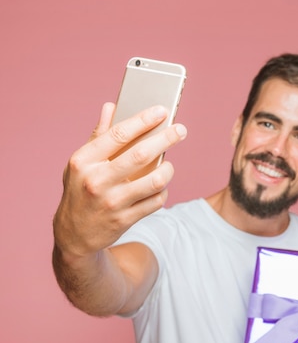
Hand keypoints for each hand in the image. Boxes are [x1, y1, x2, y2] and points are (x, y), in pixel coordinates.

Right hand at [53, 102, 186, 258]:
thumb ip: (97, 136)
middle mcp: (96, 180)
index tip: (161, 111)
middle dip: (166, 138)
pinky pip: (155, 201)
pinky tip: (160, 187)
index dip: (143, 120)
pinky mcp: (124, 220)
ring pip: (154, 181)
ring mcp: (111, 202)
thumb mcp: (79, 163)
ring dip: (168, 170)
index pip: (119, 134)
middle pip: (141, 154)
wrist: (73, 235)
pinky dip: (162, 192)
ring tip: (169, 164)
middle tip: (180, 130)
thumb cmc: (79, 191)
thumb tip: (110, 107)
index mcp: (83, 161)